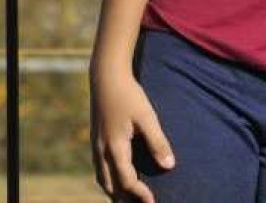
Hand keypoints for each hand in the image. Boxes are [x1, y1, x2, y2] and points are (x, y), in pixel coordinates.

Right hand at [90, 67, 173, 202]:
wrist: (106, 75)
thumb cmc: (128, 95)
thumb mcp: (147, 117)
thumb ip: (158, 142)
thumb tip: (169, 166)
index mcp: (115, 147)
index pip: (126, 180)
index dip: (140, 194)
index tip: (153, 201)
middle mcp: (101, 150)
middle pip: (110, 185)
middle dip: (123, 199)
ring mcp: (96, 144)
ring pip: (101, 178)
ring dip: (114, 191)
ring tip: (128, 200)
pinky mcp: (95, 138)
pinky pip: (99, 168)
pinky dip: (108, 179)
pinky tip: (117, 178)